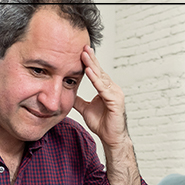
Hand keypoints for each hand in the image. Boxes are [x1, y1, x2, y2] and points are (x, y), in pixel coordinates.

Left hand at [73, 46, 140, 184]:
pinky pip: (103, 88)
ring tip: (84, 54)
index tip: (80, 52)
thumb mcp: (86, 109)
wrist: (112, 139)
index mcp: (106, 89)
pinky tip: (89, 71)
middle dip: (91, 59)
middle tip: (83, 46)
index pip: (96, 73)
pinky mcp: (115, 101)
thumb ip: (79, 100)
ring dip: (92, 65)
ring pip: (101, 77)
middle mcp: (112, 89)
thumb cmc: (103, 124)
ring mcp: (115, 94)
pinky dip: (96, 80)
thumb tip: (69, 94)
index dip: (89, 62)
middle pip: (99, 71)